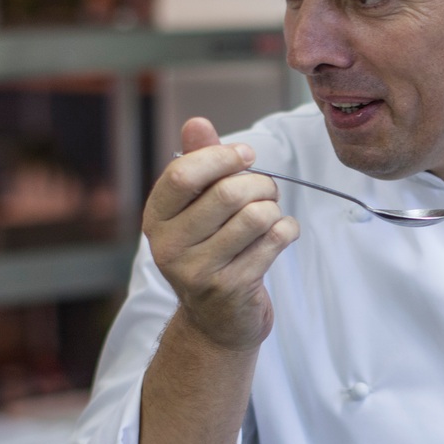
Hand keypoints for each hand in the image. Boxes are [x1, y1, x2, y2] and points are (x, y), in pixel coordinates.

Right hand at [143, 117, 299, 352]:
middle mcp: (169, 247)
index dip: (221, 157)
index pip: (183, 174)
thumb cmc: (210, 251)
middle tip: (266, 192)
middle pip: (228, 193)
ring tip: (270, 216)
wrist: (216, 321)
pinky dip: (287, 231)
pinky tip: (279, 236)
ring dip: (274, 209)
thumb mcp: (196, 208)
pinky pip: (274, 241)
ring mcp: (198, 271)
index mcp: (156, 219)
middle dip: (260, 184)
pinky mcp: (231, 288)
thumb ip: (198, 163)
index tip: (246, 156)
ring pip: (256, 216)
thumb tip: (196, 122)